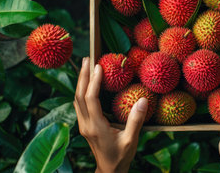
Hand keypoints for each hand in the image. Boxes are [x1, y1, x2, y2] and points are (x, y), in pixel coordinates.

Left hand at [73, 57, 147, 172]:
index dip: (93, 81)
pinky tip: (87, 83)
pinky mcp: (85, 126)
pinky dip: (82, 90)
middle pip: (79, 96)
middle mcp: (86, 124)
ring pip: (76, 99)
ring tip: (85, 66)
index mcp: (96, 127)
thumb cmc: (121, 156)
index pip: (91, 99)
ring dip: (80, 82)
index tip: (99, 66)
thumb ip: (136, 120)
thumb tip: (143, 99)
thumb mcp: (131, 140)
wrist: (109, 170)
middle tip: (86, 59)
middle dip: (82, 76)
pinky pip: (79, 104)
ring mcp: (83, 125)